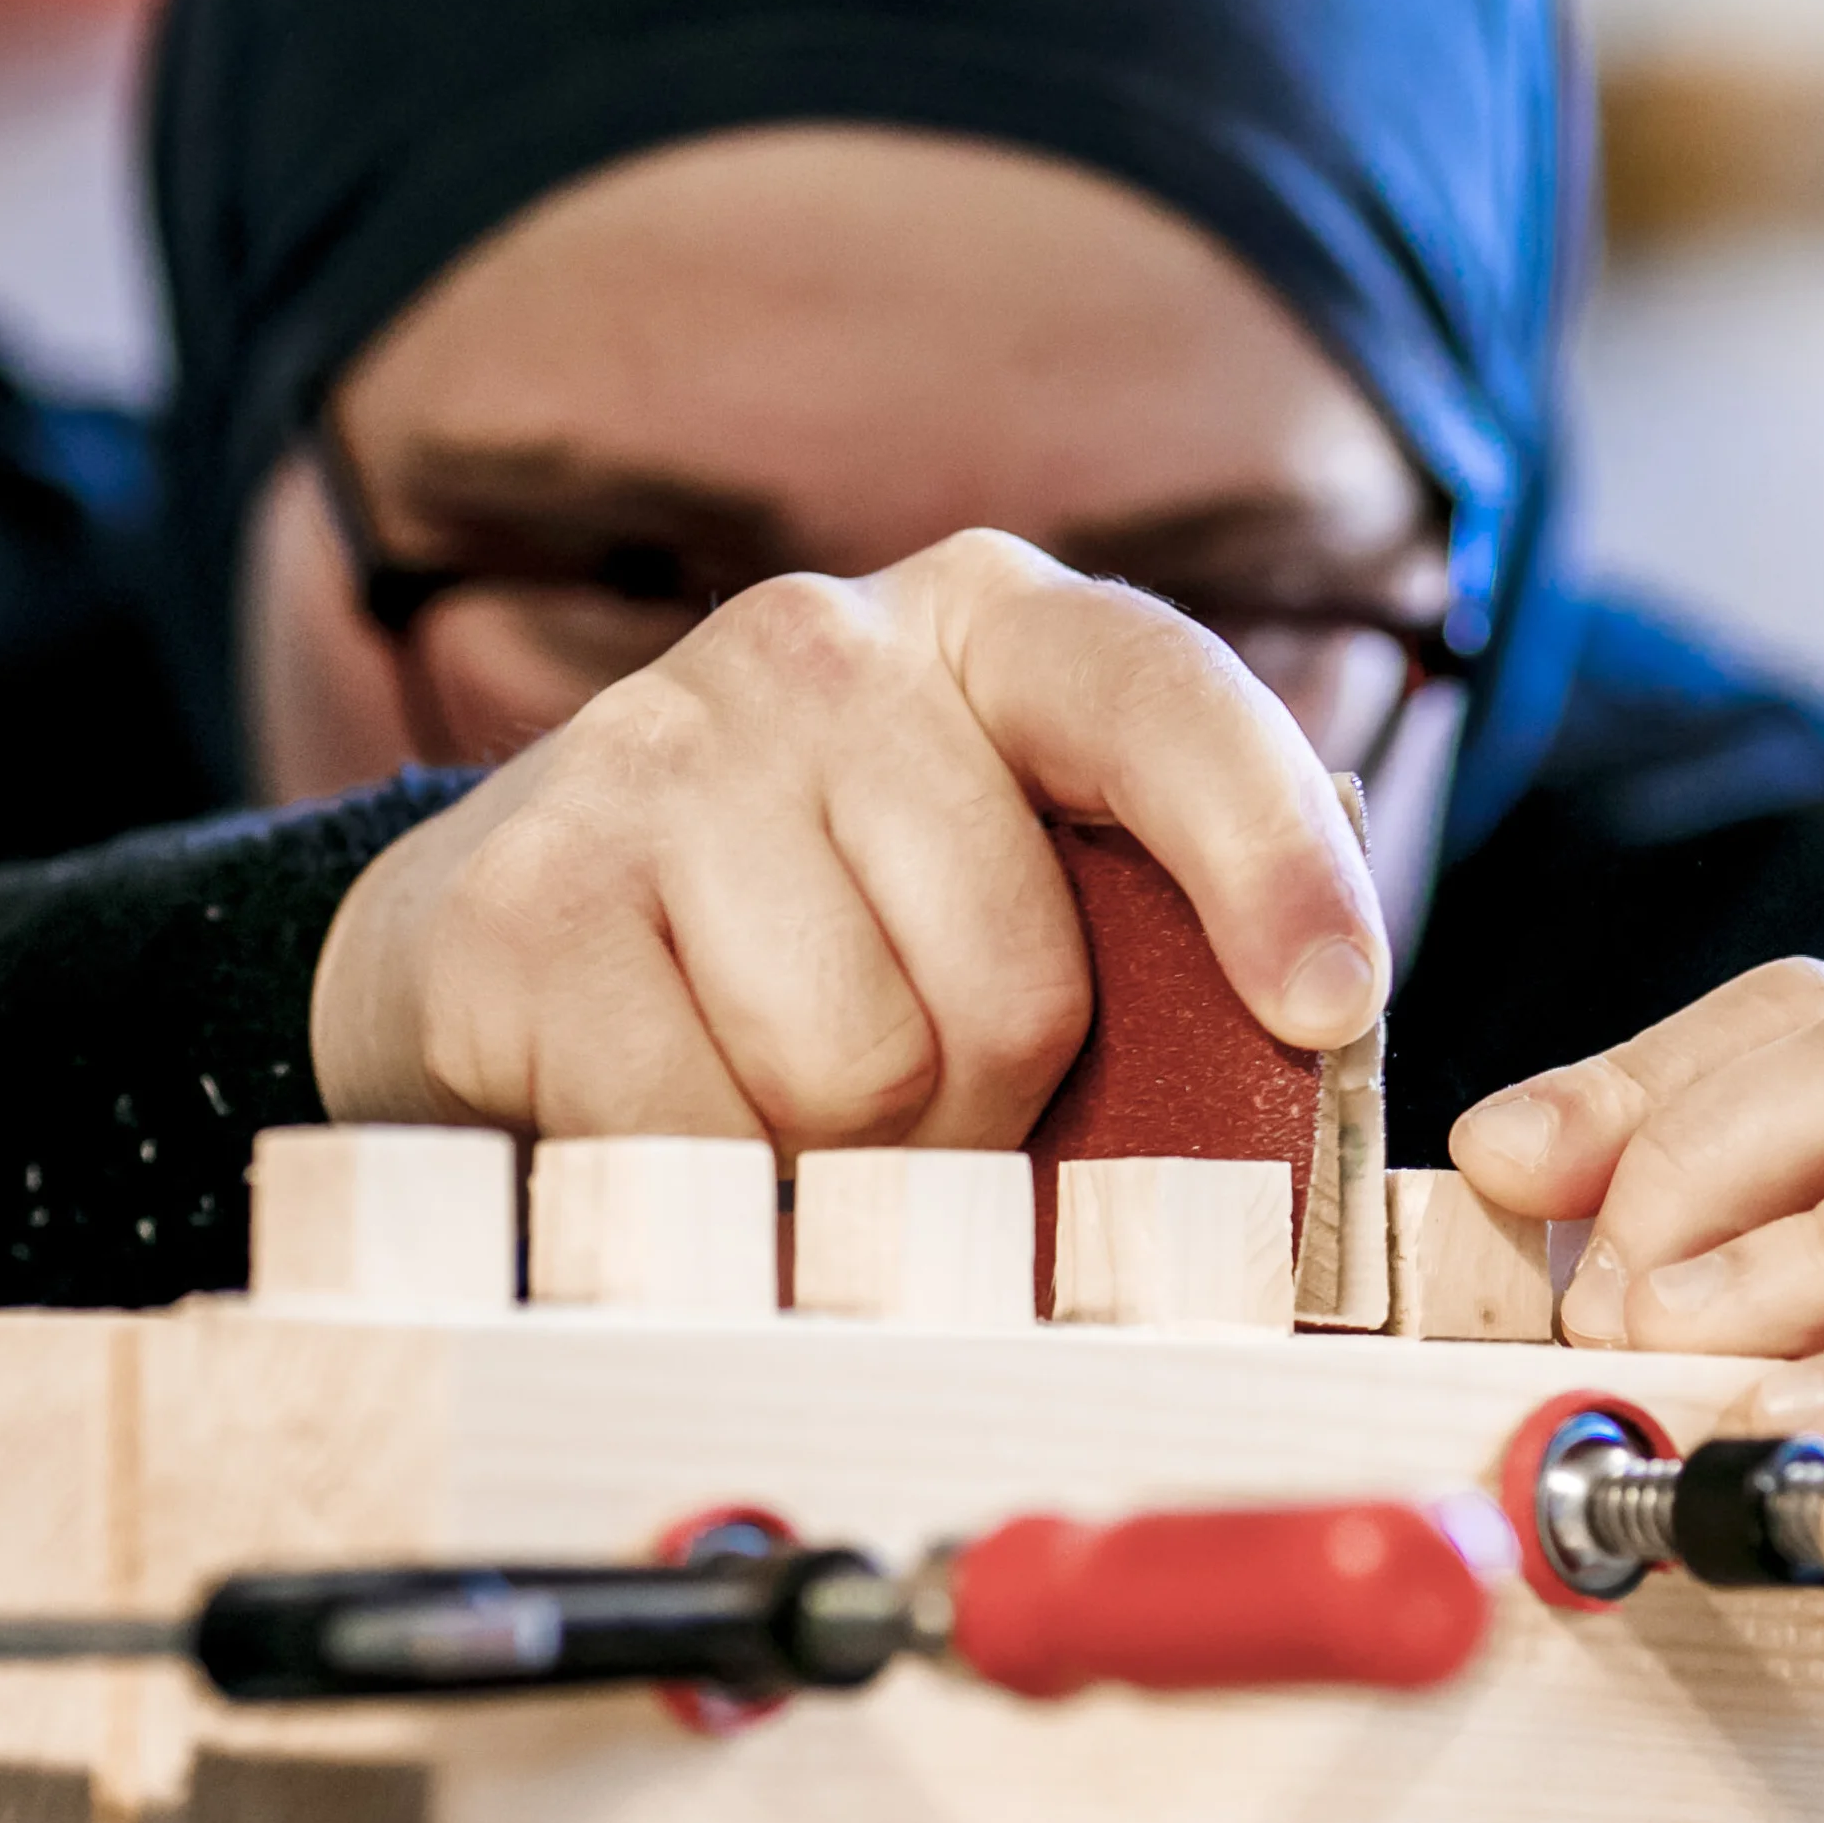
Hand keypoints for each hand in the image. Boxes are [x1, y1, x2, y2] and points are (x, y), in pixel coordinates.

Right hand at [311, 528, 1384, 1152]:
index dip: (1266, 858)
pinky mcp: (527, 902)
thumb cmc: (808, 942)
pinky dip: (707, 1194)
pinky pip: (699, 1137)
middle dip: (986, 1111)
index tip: (1329, 1002)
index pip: (1165, 705)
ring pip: (862, 1076)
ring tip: (772, 1095)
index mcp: (990, 628)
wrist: (494, 941)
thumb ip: (1146, 940)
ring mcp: (656, 754)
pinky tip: (657, 1113)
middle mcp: (823, 647)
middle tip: (905, 1098)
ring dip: (842, 1162)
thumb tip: (1302, 1057)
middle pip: (1016, 984)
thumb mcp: (991, 887)